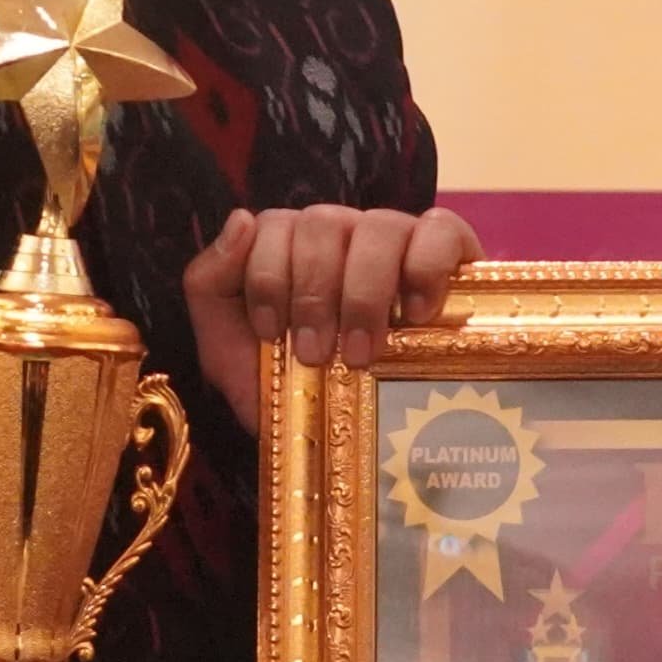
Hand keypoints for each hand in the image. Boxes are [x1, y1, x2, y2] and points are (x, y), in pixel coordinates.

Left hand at [183, 204, 482, 435]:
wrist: (359, 441)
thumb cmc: (296, 390)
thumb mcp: (229, 350)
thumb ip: (210, 286)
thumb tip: (241, 220)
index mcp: (292, 247)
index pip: (274, 225)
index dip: (268, 279)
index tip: (273, 335)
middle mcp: (344, 233)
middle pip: (322, 222)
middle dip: (314, 294)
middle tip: (319, 354)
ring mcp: (398, 237)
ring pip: (377, 225)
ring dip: (364, 293)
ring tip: (364, 351)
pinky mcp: (451, 250)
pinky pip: (439, 229)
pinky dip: (426, 267)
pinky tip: (416, 314)